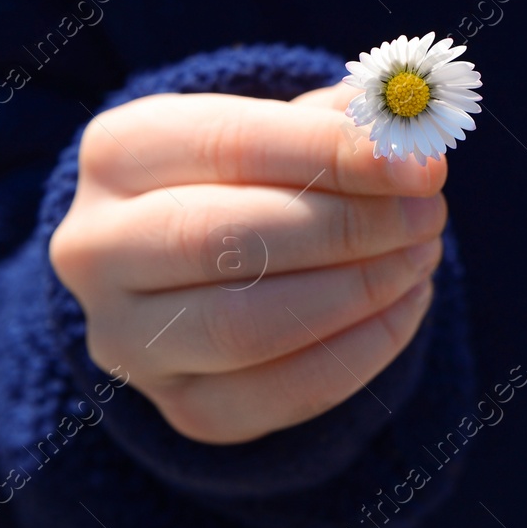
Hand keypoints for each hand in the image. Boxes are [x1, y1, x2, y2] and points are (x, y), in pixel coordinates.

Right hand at [49, 83, 446, 443]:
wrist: (207, 269)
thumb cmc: (260, 175)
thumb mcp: (289, 126)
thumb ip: (345, 119)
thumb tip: (409, 123)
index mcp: (117, 150)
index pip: (228, 144)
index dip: (331, 153)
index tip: (418, 163)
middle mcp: (96, 246)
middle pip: (224, 239)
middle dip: (347, 227)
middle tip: (429, 214)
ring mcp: (127, 339)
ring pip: (244, 326)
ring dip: (357, 290)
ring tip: (422, 255)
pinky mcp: (179, 408)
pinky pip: (278, 395)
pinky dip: (360, 351)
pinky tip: (407, 303)